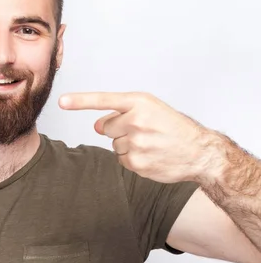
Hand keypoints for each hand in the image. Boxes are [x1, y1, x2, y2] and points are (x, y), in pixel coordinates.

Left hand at [58, 91, 216, 183]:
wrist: (200, 152)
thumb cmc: (173, 127)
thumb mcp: (152, 109)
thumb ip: (121, 112)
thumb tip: (96, 125)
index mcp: (139, 102)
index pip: (104, 100)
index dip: (80, 101)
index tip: (62, 102)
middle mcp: (136, 121)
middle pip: (105, 127)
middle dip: (118, 129)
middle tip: (143, 131)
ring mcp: (136, 143)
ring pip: (113, 144)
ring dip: (126, 144)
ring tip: (150, 143)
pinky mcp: (137, 163)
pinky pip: (120, 159)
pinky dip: (132, 158)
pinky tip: (149, 155)